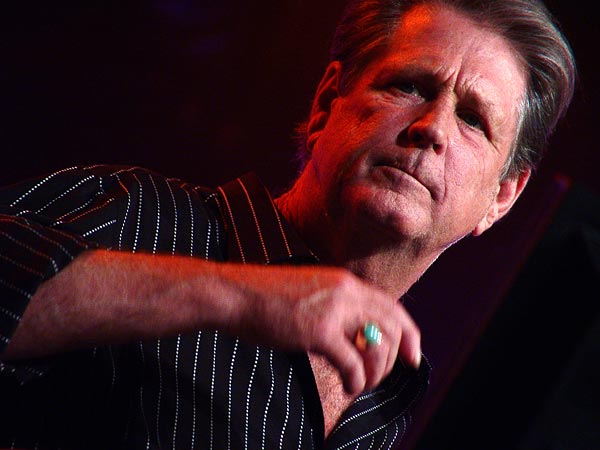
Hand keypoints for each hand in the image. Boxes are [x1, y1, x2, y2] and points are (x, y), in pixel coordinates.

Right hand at [228, 264, 421, 394]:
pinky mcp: (319, 331)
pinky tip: (349, 386)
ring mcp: (334, 310)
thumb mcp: (311, 293)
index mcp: (345, 282)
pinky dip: (357, 380)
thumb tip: (357, 335)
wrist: (236, 294)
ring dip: (376, 372)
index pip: (391, 306)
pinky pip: (354, 363)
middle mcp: (346, 292)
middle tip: (381, 376)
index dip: (409, 333)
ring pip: (377, 345)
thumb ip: (336, 307)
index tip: (413, 355)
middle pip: (392, 326)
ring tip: (361, 383)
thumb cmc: (267, 298)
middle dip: (396, 356)